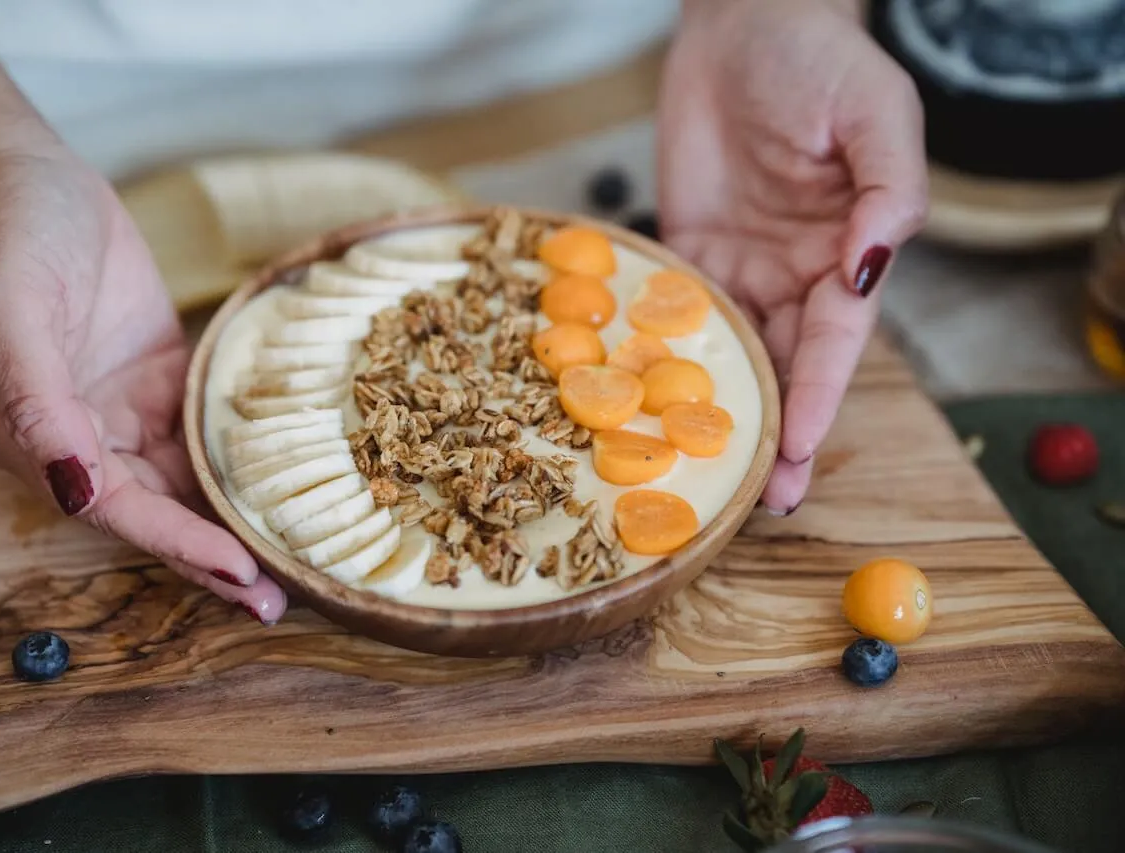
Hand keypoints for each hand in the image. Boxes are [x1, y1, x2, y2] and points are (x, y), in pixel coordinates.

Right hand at [0, 146, 285, 623]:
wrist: (24, 171)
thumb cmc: (4, 236)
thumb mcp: (7, 314)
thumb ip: (37, 405)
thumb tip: (72, 491)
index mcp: (35, 439)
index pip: (119, 511)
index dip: (179, 545)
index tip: (240, 573)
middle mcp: (82, 437)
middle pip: (158, 513)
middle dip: (215, 558)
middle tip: (279, 603)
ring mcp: (123, 408)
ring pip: (186, 480)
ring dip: (233, 518)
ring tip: (296, 557)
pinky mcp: (159, 377)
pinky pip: (204, 429)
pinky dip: (239, 457)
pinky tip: (287, 481)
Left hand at [657, 0, 927, 513]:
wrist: (742, 26)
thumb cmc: (820, 62)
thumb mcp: (874, 114)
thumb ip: (888, 189)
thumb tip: (870, 266)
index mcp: (846, 255)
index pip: (835, 343)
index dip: (820, 399)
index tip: (801, 450)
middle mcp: (793, 275)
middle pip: (785, 368)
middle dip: (776, 433)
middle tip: (759, 499)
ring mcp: (736, 269)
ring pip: (729, 355)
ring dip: (718, 412)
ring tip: (700, 470)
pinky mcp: (683, 254)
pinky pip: (670, 312)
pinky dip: (657, 357)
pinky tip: (639, 404)